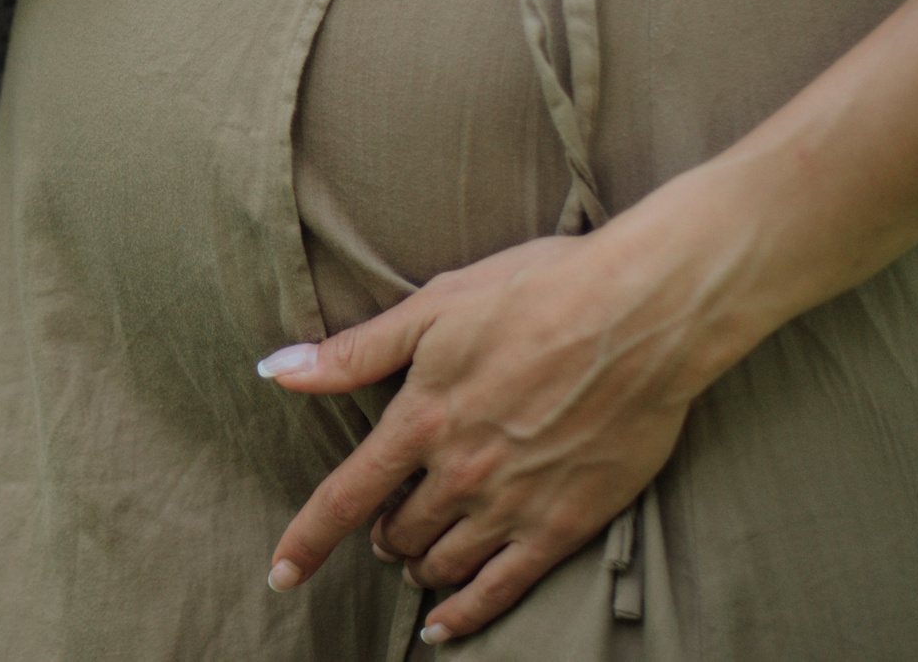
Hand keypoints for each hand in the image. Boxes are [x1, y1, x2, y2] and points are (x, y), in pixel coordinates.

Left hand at [258, 232, 707, 643]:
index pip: (344, 496)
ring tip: (415, 560)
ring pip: (442, 562)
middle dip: (381, 533)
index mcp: (421, 417)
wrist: (641, 314)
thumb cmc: (537, 291)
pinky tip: (443, 626)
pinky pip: (502, 588)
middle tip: (385, 527)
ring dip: (418, 566)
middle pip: (397, 530)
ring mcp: (513, 504)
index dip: (307, 540)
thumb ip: (355, 351)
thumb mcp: (434, 306)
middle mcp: (459, 472)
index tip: (281, 573)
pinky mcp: (565, 524)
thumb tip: (276, 369)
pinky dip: (466, 614)